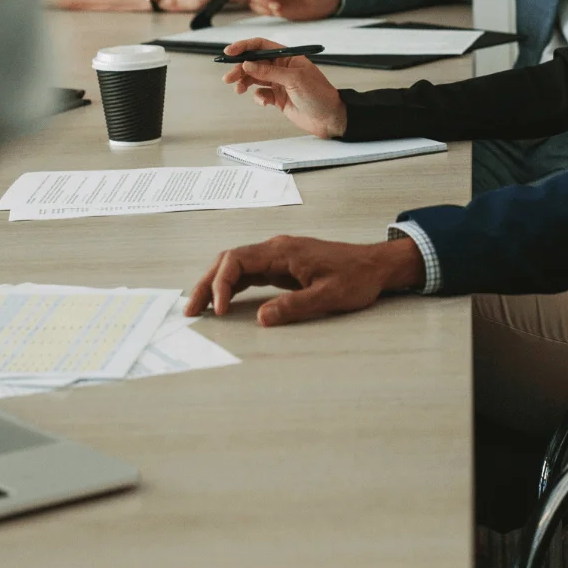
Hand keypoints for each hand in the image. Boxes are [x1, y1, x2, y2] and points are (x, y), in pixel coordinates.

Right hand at [188, 235, 425, 325]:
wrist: (375, 264)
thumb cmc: (356, 277)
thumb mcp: (328, 296)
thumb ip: (294, 306)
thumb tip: (261, 318)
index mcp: (283, 251)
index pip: (238, 260)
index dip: (222, 284)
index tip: (219, 310)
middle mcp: (276, 249)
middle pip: (230, 260)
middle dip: (208, 283)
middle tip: (192, 309)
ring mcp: (278, 256)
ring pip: (236, 265)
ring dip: (217, 284)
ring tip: (201, 308)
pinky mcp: (282, 265)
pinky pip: (249, 272)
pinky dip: (232, 285)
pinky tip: (224, 301)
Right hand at [221, 38, 348, 137]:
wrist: (329, 119)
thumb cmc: (319, 95)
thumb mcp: (294, 80)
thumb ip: (269, 72)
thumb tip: (248, 64)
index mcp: (288, 56)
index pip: (262, 46)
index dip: (244, 47)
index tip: (229, 52)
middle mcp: (282, 68)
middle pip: (254, 62)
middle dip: (239, 68)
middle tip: (228, 77)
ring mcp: (280, 83)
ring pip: (255, 78)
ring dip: (244, 83)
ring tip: (237, 90)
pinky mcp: (278, 98)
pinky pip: (261, 94)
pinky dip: (258, 98)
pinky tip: (264, 102)